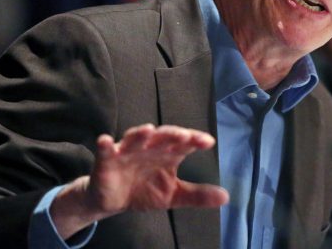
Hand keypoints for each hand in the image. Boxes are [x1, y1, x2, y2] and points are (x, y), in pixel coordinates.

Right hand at [51, 124, 228, 238]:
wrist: (114, 201)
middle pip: (163, 136)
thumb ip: (198, 195)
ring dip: (141, 134)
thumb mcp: (174, 195)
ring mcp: (128, 152)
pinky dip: (106, 145)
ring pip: (135, 138)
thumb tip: (226, 197)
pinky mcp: (107, 160)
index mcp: (168, 153)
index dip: (196, 140)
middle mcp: (150, 147)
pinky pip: (106, 150)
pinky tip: (106, 141)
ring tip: (148, 130)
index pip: (185, 143)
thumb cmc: (145, 190)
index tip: (208, 142)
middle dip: (173, 134)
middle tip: (184, 135)